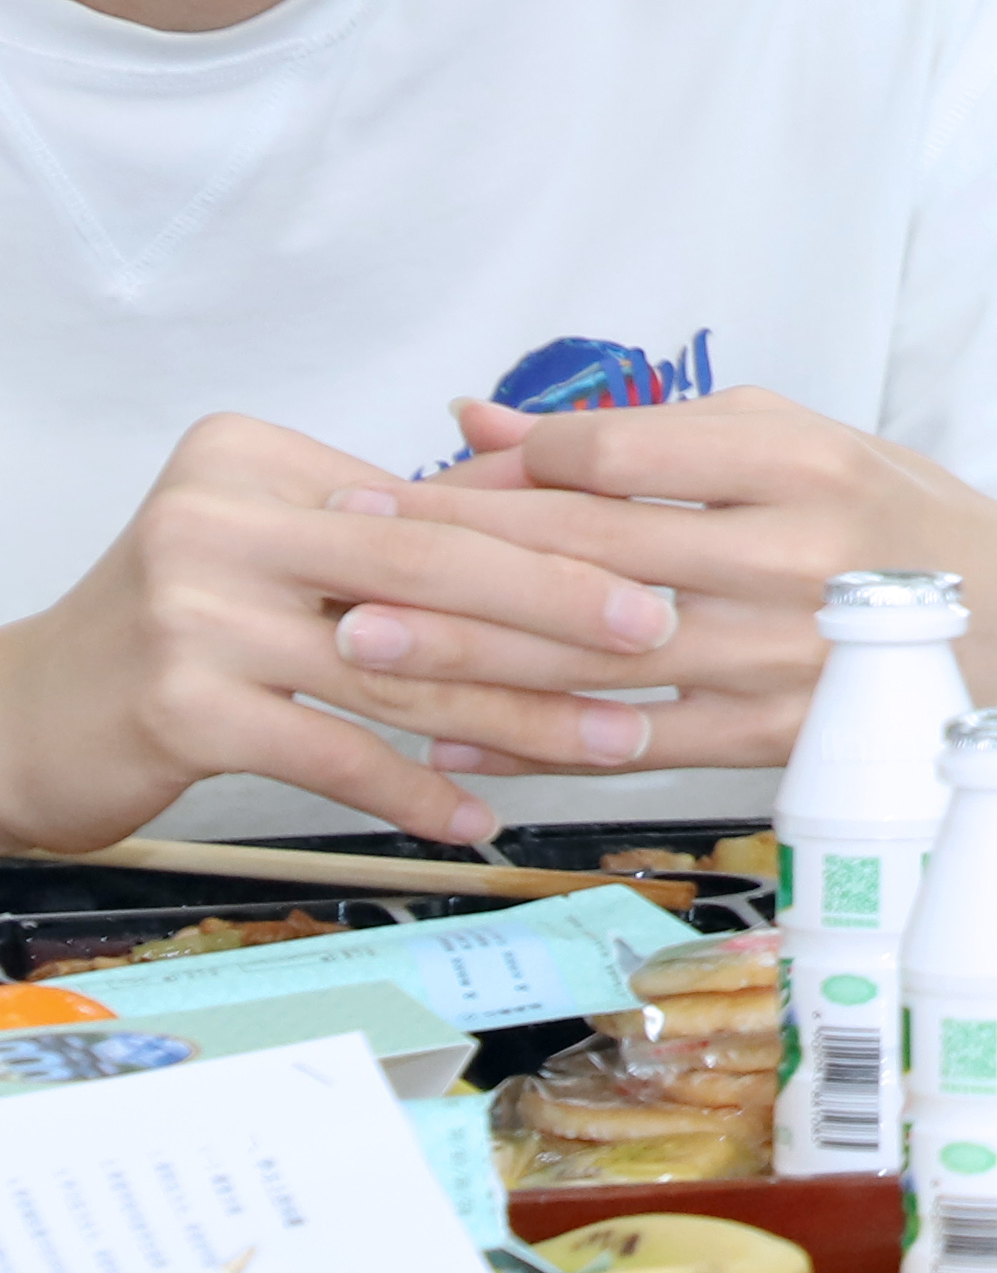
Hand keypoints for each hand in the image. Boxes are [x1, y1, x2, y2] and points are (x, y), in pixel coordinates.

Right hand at [0, 416, 687, 851]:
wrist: (28, 715)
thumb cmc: (180, 631)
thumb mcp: (278, 547)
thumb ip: (394, 531)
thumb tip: (569, 526)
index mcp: (253, 456)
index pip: (433, 500)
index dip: (550, 537)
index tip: (649, 560)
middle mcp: (219, 518)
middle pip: (431, 564)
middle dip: (561, 605)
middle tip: (658, 634)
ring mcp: (194, 612)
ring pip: (400, 667)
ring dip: (518, 714)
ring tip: (606, 741)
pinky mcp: (181, 706)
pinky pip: (334, 750)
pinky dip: (415, 790)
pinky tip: (478, 816)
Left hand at [373, 391, 996, 779]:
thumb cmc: (901, 525)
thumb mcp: (799, 446)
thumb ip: (649, 435)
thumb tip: (483, 422)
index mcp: (803, 463)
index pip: (619, 453)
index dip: (511, 466)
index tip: (423, 477)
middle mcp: (798, 557)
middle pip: (588, 555)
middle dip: (452, 554)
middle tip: (343, 552)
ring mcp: (791, 658)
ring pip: (596, 659)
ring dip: (468, 654)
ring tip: (362, 644)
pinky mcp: (785, 742)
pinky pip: (636, 744)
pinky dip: (534, 743)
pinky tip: (450, 739)